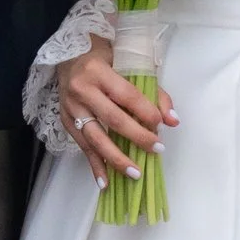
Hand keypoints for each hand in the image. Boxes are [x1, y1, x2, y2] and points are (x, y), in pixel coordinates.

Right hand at [57, 38, 174, 188]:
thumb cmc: (104, 59)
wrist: (67, 56)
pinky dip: (95, 165)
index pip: (125, 95)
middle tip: (156, 150)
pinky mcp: (66, 122)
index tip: (160, 125)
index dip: (144, 111)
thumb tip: (172, 121)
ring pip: (95, 138)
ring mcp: (71, 108)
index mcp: (98, 71)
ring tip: (134, 174)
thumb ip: (153, 92)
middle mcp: (81, 90)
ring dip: (116, 158)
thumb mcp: (128, 65)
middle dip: (136, 137)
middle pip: (112, 119)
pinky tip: (105, 183)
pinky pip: (83, 147)